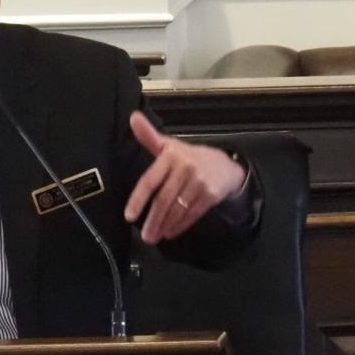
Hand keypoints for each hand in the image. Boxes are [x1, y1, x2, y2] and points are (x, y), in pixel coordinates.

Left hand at [124, 111, 245, 243]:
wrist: (225, 165)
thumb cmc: (188, 157)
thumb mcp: (169, 145)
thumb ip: (149, 136)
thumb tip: (132, 117)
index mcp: (170, 156)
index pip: (150, 181)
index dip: (138, 199)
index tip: (129, 216)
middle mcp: (185, 168)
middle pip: (164, 199)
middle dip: (153, 220)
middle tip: (145, 236)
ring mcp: (199, 182)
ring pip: (177, 209)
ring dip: (164, 225)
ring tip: (154, 237)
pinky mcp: (211, 195)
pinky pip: (192, 214)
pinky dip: (180, 226)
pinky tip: (170, 233)